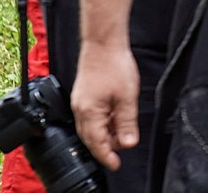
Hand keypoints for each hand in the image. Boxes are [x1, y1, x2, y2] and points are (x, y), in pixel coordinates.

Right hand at [72, 40, 142, 170]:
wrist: (103, 42)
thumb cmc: (113, 64)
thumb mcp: (127, 97)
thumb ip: (127, 122)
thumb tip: (128, 143)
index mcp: (89, 113)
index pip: (96, 144)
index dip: (107, 157)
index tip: (116, 164)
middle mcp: (80, 109)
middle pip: (91, 138)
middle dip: (106, 146)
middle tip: (121, 148)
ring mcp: (80, 101)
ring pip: (90, 127)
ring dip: (105, 133)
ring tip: (121, 133)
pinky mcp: (83, 94)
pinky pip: (90, 116)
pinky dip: (102, 122)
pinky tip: (114, 118)